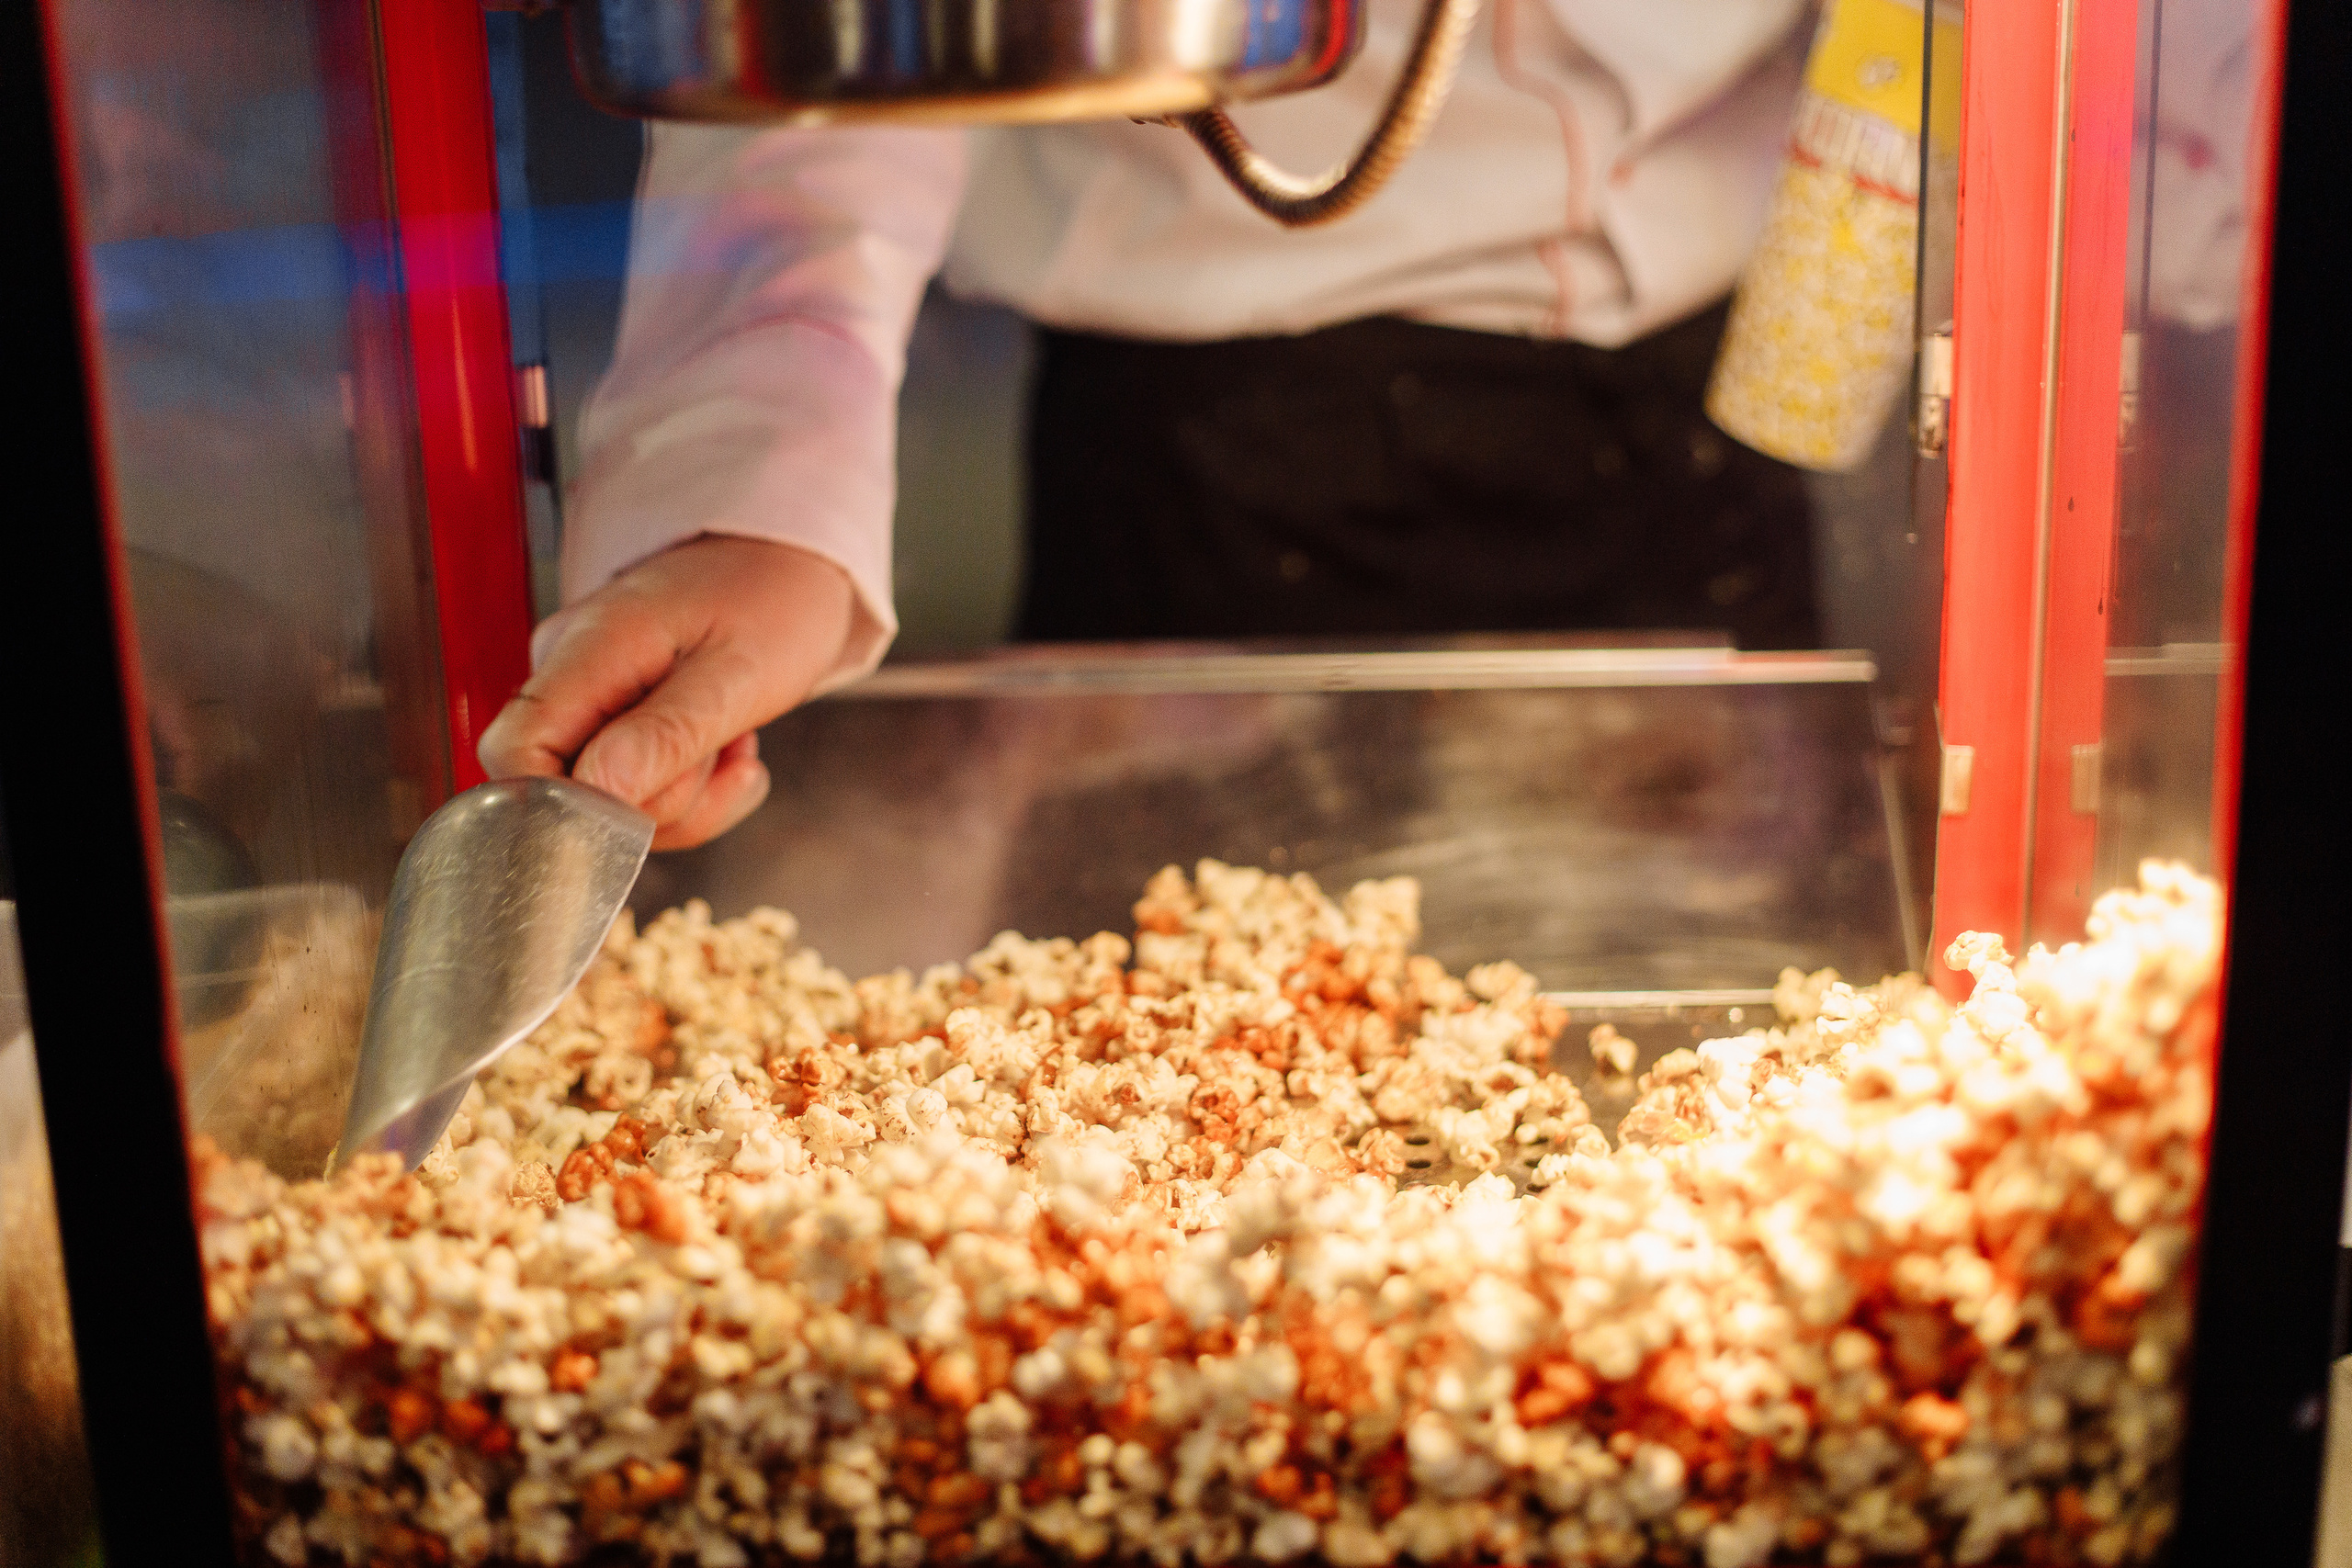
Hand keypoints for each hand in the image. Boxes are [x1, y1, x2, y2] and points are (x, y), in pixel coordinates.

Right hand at [478, 536, 854, 849]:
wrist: (792, 568)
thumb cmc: (773, 603)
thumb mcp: (739, 674)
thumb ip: (667, 734)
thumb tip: (596, 790)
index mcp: (588, 648)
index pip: (512, 753)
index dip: (564, 807)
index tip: (644, 811)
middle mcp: (569, 671)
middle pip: (567, 790)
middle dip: (660, 800)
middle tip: (724, 748)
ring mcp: (589, 696)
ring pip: (610, 801)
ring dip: (689, 795)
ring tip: (731, 738)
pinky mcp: (614, 720)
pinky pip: (636, 792)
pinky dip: (693, 791)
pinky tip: (727, 749)